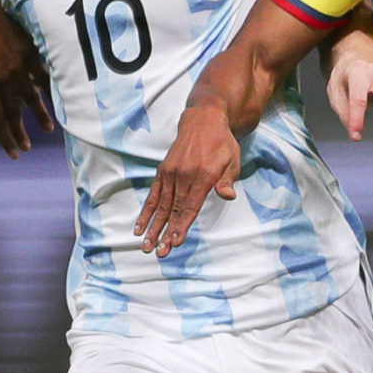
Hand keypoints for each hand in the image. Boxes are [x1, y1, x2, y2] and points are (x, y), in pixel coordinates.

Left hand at [0, 0, 54, 155]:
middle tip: (27, 147)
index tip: (14, 153)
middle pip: (14, 114)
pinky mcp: (29, 53)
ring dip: (40, 116)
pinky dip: (50, 89)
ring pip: (32, 98)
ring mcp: (17, 67)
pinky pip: (42, 75)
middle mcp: (1, 81)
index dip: (6, 139)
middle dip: (21, 133)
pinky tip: (58, 98)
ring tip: (48, 129)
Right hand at [133, 105, 240, 256]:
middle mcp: (184, 175)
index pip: (190, 206)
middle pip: (173, 209)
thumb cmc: (222, 144)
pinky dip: (147, 211)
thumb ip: (227, 180)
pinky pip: (154, 194)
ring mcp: (171, 173)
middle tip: (158, 251)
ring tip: (145, 244)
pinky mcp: (163, 171)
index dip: (182, 225)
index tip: (174, 242)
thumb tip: (227, 196)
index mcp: (202, 176)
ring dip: (153, 226)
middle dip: (164, 232)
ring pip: (162, 205)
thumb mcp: (232, 160)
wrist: (203, 120)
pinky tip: (139, 226)